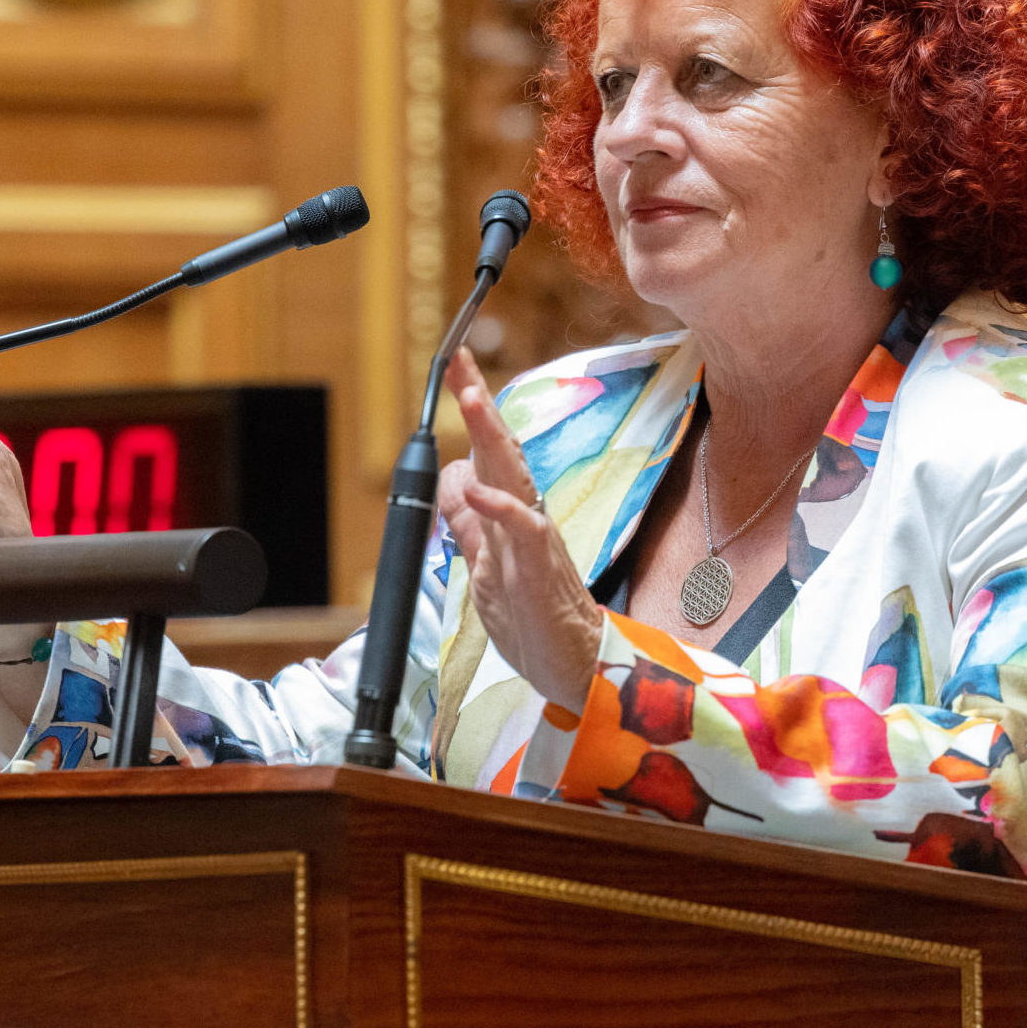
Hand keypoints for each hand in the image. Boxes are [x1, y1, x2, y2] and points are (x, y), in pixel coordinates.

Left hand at [437, 347, 602, 712]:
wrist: (573, 668)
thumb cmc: (534, 620)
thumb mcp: (484, 567)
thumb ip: (470, 523)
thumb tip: (453, 477)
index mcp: (510, 515)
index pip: (486, 452)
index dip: (470, 411)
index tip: (453, 367)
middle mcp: (524, 517)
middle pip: (499, 449)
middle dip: (477, 402)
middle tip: (457, 359)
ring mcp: (533, 540)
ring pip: (512, 477)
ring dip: (490, 435)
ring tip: (470, 396)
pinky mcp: (540, 569)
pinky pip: (521, 530)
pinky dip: (499, 506)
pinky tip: (476, 486)